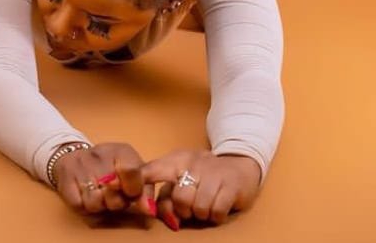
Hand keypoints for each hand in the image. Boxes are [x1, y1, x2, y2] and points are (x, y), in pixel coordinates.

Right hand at [53, 142, 156, 216]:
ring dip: (99, 205)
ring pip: (95, 203)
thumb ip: (144, 191)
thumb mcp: (133, 172)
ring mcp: (81, 166)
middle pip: (114, 196)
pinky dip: (84, 205)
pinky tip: (85, 194)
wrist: (74, 154)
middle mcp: (100, 155)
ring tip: (99, 194)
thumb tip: (149, 210)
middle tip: (113, 194)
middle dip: (116, 202)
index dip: (132, 190)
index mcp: (122, 151)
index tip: (129, 191)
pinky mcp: (66, 179)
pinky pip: (79, 205)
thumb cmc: (110, 167)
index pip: (132, 173)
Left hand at [142, 149, 260, 229]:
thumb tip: (152, 212)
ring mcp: (214, 172)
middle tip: (192, 207)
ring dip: (202, 214)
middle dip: (185, 210)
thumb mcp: (182, 180)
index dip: (141, 186)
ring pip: (199, 206)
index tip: (135, 199)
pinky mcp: (232, 184)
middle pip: (180, 198)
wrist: (240, 163)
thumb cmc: (204, 176)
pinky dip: (216, 216)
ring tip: (206, 206)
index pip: (152, 170)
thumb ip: (165, 197)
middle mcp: (193, 162)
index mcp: (176, 160)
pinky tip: (217, 208)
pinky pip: (216, 211)